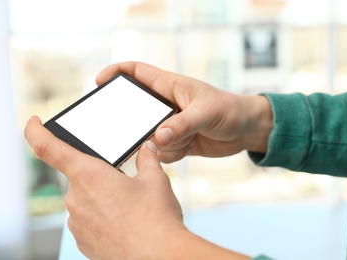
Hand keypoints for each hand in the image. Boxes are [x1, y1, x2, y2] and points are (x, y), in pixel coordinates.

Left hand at [24, 116, 250, 258]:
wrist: (157, 257)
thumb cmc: (154, 218)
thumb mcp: (155, 180)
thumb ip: (147, 158)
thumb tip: (147, 147)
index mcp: (88, 174)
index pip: (49, 148)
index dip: (36, 131)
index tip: (33, 122)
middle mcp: (76, 198)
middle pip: (80, 177)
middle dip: (100, 177)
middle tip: (125, 186)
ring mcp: (77, 222)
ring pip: (86, 200)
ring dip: (102, 199)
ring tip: (129, 209)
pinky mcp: (83, 241)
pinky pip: (88, 221)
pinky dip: (103, 218)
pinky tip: (124, 224)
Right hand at [97, 62, 272, 162]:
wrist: (247, 130)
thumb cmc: (230, 110)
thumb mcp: (206, 113)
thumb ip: (181, 125)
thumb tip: (157, 138)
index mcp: (170, 87)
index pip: (137, 72)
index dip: (116, 72)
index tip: (99, 82)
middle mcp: (166, 105)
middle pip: (137, 111)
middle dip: (138, 124)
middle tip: (150, 132)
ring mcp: (171, 124)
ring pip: (149, 136)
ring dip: (163, 144)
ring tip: (188, 139)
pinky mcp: (177, 141)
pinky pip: (161, 151)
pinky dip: (172, 154)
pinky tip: (190, 147)